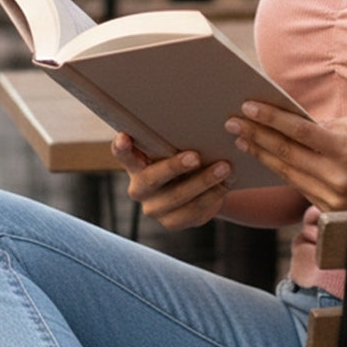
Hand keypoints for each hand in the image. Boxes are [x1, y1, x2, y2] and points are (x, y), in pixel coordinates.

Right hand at [111, 133, 231, 229]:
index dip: (121, 148)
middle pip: (152, 179)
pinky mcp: (171, 223)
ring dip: (204, 182)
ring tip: (224, 168)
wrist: (198, 189)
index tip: (124, 137)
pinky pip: (193, 212)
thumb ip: (173, 140)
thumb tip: (196, 123)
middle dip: (174, 167)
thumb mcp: (175, 149)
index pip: (122, 155)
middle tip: (195, 157)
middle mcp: (139, 188)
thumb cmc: (184, 157)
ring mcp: (153, 208)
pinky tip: (225, 186)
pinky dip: (212, 197)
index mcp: (135, 164)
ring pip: (178, 197)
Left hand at [224, 103, 346, 211]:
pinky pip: (299, 187)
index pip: (299, 132)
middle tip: (232, 122)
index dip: (270, 118)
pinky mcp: (330, 212)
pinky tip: (266, 159)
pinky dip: (281, 172)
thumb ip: (329, 127)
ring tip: (242, 139)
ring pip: (287, 173)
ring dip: (262, 155)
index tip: (248, 106)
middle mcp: (337, 179)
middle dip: (256, 136)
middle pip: (286, 154)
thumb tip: (297, 123)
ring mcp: (332, 199)